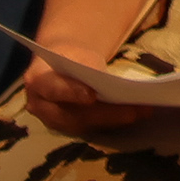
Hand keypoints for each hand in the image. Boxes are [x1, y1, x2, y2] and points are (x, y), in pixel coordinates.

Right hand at [16, 49, 151, 136]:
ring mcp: (53, 120)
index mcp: (38, 81)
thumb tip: (103, 77)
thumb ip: (86, 65)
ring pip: (84, 124)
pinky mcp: (67, 127)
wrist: (61, 64)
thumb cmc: (72, 56)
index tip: (92, 96)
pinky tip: (134, 114)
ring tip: (141, 112)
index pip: (54, 88)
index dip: (72, 92)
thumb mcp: (78, 53)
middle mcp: (40, 106)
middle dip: (105, 113)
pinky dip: (112, 121)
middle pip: (73, 114)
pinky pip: (90, 127)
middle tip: (132, 110)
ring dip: (113, 120)